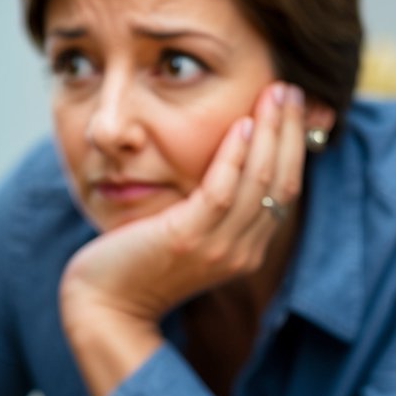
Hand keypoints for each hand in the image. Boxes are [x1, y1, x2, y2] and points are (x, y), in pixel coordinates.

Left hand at [60, 81, 306, 395]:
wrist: (103, 306)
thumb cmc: (133, 265)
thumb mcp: (182, 233)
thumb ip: (206, 206)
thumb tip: (222, 162)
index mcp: (245, 250)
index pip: (285, 192)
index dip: (292, 147)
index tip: (290, 108)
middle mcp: (241, 251)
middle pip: (283, 183)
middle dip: (290, 132)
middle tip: (291, 89)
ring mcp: (217, 248)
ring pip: (260, 182)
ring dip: (271, 133)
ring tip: (275, 93)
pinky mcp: (187, 240)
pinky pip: (222, 192)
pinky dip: (234, 157)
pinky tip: (239, 125)